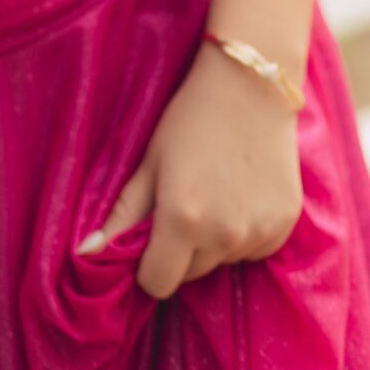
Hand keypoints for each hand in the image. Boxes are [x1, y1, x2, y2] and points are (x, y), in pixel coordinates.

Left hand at [76, 41, 303, 298]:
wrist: (250, 85)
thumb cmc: (188, 119)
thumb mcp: (149, 163)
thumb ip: (120, 214)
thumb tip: (85, 253)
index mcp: (182, 220)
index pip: (158, 283)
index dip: (148, 265)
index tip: (149, 237)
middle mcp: (224, 235)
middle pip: (190, 274)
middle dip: (180, 250)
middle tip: (183, 203)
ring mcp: (259, 233)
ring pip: (223, 261)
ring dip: (213, 241)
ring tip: (213, 192)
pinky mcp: (284, 226)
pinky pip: (255, 250)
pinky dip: (244, 233)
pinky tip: (240, 193)